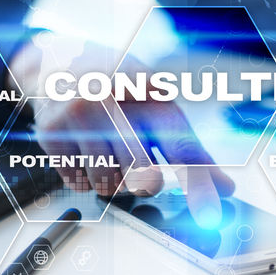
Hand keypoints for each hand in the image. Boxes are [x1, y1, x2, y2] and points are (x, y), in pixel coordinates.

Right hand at [9, 32, 233, 227]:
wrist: (56, 59)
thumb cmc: (117, 85)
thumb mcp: (155, 101)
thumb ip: (187, 145)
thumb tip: (223, 187)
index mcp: (149, 88)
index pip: (180, 144)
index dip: (199, 182)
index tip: (210, 215)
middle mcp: (113, 99)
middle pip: (144, 175)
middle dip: (145, 181)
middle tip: (137, 161)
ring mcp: (79, 115)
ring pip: (111, 185)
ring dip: (114, 179)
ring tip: (106, 147)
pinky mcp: (52, 134)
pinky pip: (80, 183)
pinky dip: (87, 176)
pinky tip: (84, 149)